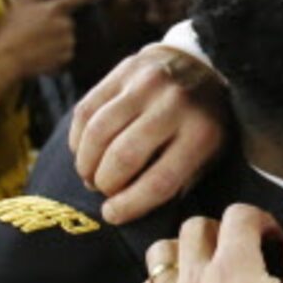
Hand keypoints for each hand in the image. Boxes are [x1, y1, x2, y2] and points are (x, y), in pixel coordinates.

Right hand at [0, 0, 108, 80]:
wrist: (7, 59)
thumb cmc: (11, 31)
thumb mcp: (21, 5)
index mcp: (57, 8)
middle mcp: (67, 25)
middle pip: (70, 22)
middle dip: (58, 24)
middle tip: (38, 30)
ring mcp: (68, 42)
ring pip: (68, 38)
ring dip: (57, 40)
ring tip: (37, 43)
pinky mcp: (66, 58)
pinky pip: (65, 53)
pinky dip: (56, 53)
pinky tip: (41, 54)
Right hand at [70, 42, 229, 223]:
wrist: (200, 67)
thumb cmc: (200, 125)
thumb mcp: (205, 157)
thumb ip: (174, 183)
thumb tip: (124, 209)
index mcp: (203, 134)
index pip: (159, 182)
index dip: (129, 205)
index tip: (112, 215)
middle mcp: (176, 105)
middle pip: (123, 157)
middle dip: (106, 184)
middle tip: (104, 191)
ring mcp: (148, 83)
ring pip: (98, 133)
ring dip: (87, 163)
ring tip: (91, 175)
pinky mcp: (123, 70)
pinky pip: (86, 111)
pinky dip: (78, 139)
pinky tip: (84, 151)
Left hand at [133, 205, 282, 282]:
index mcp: (234, 268)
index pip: (238, 215)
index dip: (261, 219)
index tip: (273, 240)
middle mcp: (193, 281)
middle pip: (196, 227)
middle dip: (223, 229)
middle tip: (243, 252)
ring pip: (161, 253)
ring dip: (184, 249)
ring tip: (206, 267)